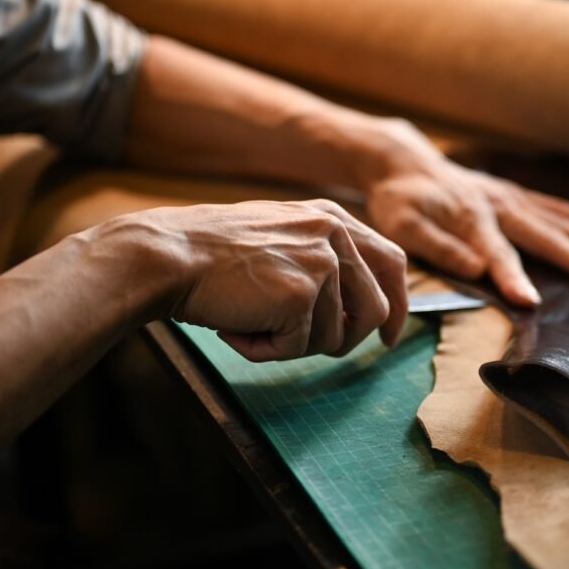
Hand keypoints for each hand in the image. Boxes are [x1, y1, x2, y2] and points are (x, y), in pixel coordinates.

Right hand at [132, 199, 406, 360]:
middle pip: (375, 310)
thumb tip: (359, 309)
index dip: (398, 303)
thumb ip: (320, 259)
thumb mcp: (279, 237)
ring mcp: (322, 264)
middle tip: (310, 347)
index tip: (390, 334)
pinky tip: (237, 327)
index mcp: (332, 219)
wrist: (169, 254)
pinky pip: (298, 348)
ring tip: (249, 321)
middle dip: (347, 340)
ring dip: (291, 344)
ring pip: (334, 337)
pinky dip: (266, 350)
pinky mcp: (302, 295)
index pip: (391, 262)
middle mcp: (334, 235)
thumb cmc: (211, 254)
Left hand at [362, 120, 568, 305]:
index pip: (496, 255)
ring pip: (561, 221)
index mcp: (471, 219)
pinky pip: (558, 208)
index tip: (533, 303)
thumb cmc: (399, 200)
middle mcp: (500, 206)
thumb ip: (438, 247)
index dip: (513, 280)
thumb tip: (474, 269)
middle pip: (546, 236)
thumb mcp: (402, 226)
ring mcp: (512, 198)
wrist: (404, 161)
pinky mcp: (517, 194)